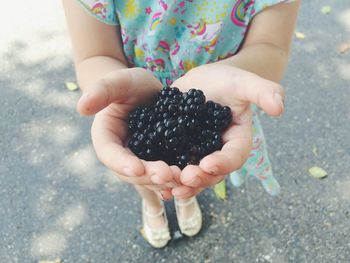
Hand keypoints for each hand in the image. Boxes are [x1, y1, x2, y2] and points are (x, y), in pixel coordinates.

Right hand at [77, 68, 176, 192]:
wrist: (150, 92)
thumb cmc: (130, 85)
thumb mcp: (119, 82)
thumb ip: (102, 90)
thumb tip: (81, 107)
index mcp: (106, 138)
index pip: (109, 154)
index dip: (121, 163)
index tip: (137, 168)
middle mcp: (121, 155)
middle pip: (131, 172)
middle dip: (148, 176)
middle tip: (167, 175)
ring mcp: (141, 161)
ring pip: (149, 178)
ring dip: (164, 182)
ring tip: (181, 178)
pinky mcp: (159, 162)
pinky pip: (164, 176)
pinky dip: (175, 182)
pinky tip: (187, 183)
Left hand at [170, 63, 283, 197]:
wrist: (202, 82)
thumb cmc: (226, 80)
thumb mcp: (243, 82)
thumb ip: (263, 91)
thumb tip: (280, 108)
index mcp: (237, 140)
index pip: (235, 156)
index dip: (224, 162)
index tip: (208, 163)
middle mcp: (219, 152)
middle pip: (213, 172)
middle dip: (200, 178)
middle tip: (185, 178)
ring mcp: (199, 154)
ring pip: (194, 175)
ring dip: (183, 183)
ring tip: (169, 187)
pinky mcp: (181, 151)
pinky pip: (176, 167)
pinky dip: (168, 176)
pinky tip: (155, 181)